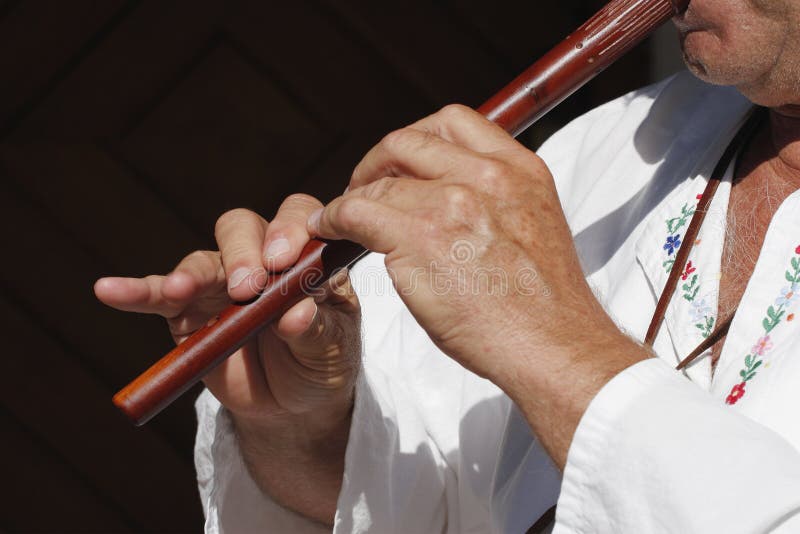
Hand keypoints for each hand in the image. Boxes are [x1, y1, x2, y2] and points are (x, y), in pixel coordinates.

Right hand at [94, 194, 360, 430]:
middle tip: (246, 287)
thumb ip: (316, 328)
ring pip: (203, 259)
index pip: (298, 221)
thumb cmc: (321, 364)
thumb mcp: (332, 349)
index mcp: (306, 258)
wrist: (292, 406)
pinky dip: (136, 292)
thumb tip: (297, 312)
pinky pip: (159, 296)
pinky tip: (110, 291)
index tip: (284, 260)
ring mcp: (222, 282)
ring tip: (180, 292)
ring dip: (191, 273)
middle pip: (245, 228)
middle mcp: (262, 260)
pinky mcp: (189, 311)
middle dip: (243, 251)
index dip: (290, 230)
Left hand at [308, 105, 647, 465]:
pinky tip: (330, 231)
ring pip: (378, 181)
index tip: (401, 165)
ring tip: (343, 218)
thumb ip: (495, 201)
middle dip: (378, 161)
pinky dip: (334, 217)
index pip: (453, 122)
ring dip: (352, 196)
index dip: (416, 140)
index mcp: (520, 169)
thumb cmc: (542, 305)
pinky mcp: (419, 237)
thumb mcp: (533, 227)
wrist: (553, 347)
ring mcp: (453, 203)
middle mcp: (488, 176)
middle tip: (364, 187)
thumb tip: (446, 198)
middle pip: (408, 141)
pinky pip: (356, 211)